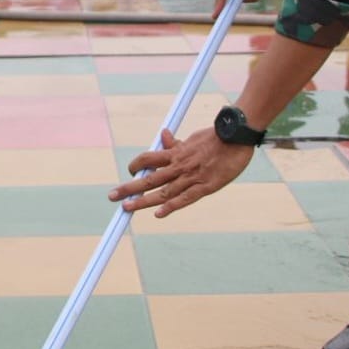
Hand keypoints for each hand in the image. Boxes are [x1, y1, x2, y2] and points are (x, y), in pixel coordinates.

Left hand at [109, 128, 252, 217]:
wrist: (237, 136)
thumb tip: (163, 135)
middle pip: (149, 178)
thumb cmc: (217, 137)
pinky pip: (185, 198)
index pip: (149, 158)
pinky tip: (158, 214)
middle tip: (112, 196)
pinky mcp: (206, 186)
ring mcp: (191, 176)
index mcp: (176, 153)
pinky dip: (171, 206)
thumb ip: (177, 143)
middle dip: (129, 188)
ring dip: (143, 200)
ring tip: (126, 208)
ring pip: (162, 191)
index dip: (137, 165)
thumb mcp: (193, 138)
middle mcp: (179, 165)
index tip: (130, 172)